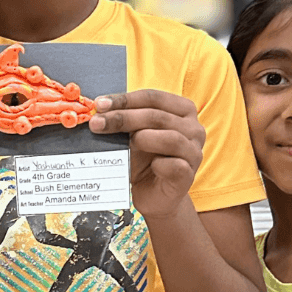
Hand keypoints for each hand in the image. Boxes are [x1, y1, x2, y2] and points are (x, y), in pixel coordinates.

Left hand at [89, 89, 204, 219]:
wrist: (152, 194)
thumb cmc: (143, 159)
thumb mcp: (132, 134)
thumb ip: (123, 120)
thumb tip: (99, 112)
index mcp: (182, 110)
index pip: (152, 97)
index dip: (125, 99)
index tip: (99, 104)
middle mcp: (193, 128)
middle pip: (157, 116)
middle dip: (123, 118)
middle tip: (97, 123)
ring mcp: (194, 152)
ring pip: (171, 138)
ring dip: (141, 138)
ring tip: (124, 143)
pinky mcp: (189, 175)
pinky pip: (175, 166)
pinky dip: (158, 164)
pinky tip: (148, 166)